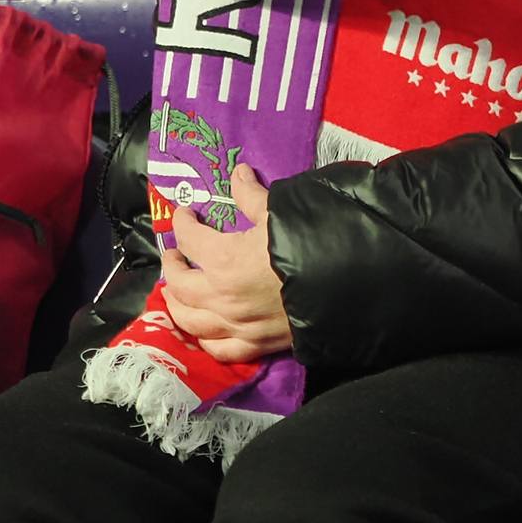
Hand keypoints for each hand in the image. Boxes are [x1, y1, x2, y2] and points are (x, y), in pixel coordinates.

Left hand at [163, 163, 294, 363]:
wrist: (350, 281)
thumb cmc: (312, 241)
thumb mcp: (279, 212)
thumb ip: (252, 196)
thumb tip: (239, 173)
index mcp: (223, 259)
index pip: (189, 239)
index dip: (183, 223)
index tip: (185, 215)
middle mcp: (221, 296)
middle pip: (180, 284)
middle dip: (172, 266)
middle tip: (175, 255)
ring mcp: (237, 325)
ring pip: (190, 320)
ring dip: (177, 304)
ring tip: (177, 292)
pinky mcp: (256, 345)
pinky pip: (219, 349)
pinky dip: (205, 339)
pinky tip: (204, 330)